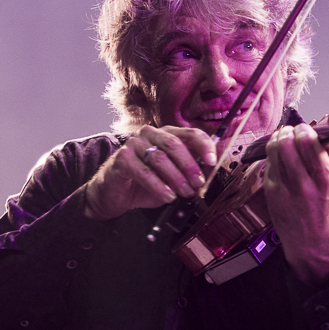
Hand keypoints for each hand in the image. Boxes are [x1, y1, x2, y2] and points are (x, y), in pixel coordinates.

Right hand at [84, 125, 216, 220]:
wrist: (116, 193)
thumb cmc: (146, 183)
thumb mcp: (172, 177)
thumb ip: (187, 173)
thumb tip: (206, 177)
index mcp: (166, 134)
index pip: (190, 133)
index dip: (204, 146)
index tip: (212, 162)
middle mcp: (150, 134)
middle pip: (174, 144)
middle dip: (189, 165)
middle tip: (198, 183)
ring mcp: (134, 144)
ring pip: (160, 158)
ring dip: (176, 178)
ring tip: (183, 193)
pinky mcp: (122, 158)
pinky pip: (144, 171)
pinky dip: (158, 186)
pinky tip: (167, 196)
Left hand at [263, 106, 328, 287]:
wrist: (312, 241)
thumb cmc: (326, 206)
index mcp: (326, 180)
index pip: (310, 144)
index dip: (304, 130)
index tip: (305, 129)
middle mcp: (304, 185)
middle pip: (287, 144)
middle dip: (288, 132)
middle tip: (291, 131)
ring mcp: (284, 189)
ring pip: (274, 151)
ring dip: (277, 138)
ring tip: (283, 138)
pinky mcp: (270, 192)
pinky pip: (268, 163)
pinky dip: (272, 154)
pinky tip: (278, 155)